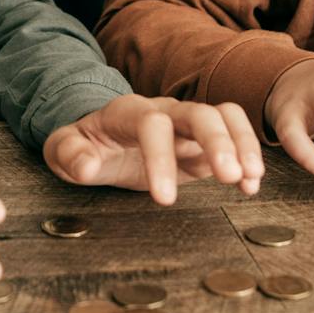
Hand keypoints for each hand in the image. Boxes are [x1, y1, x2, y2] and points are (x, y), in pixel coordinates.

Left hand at [43, 94, 263, 203]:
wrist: (98, 136)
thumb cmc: (82, 143)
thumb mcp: (62, 149)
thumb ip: (70, 155)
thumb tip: (85, 167)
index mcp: (128, 112)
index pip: (151, 124)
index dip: (161, 157)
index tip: (164, 200)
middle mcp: (164, 112)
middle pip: (199, 112)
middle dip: (218, 141)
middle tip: (230, 176)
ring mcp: (185, 126)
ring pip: (223, 117)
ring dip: (241, 144)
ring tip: (249, 178)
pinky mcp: (200, 144)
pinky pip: (232, 138)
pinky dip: (246, 157)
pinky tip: (250, 185)